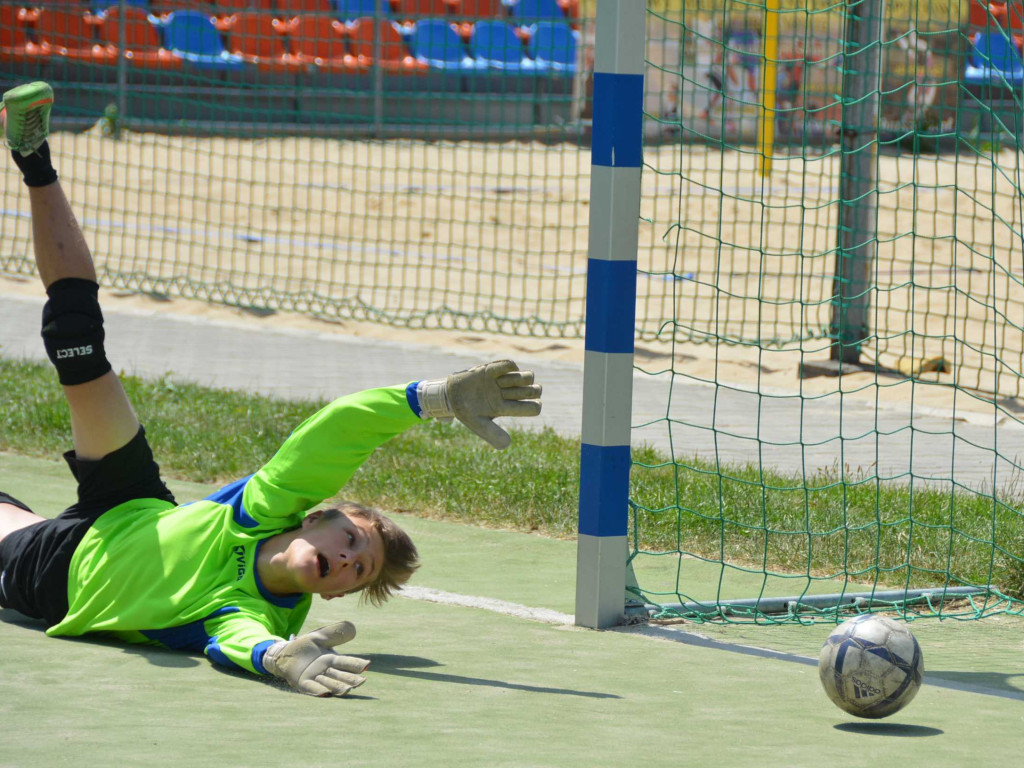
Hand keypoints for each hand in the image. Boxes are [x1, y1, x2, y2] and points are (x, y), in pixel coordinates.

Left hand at [263, 621, 367, 696]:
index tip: (367, 665)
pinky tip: (325, 694)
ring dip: (338, 687)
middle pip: (341, 676)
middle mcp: (326, 671)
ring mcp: (315, 678)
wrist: (285, 654)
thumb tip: (353, 627)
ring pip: (329, 684)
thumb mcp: (320, 637)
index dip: (356, 664)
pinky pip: (312, 688)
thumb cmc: (305, 646)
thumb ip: (335, 633)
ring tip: (348, 689)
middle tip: (362, 682)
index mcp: (333, 660)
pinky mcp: (303, 683)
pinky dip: (319, 691)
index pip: (347, 662)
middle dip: (351, 680)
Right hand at [418, 360, 541, 448]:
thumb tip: (507, 444)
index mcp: (509, 408)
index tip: (516, 406)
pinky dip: (508, 368)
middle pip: (535, 391)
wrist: (451, 396)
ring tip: (499, 384)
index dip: (534, 407)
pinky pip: (511, 364)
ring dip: (516, 379)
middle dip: (527, 392)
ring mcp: (504, 380)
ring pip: (529, 377)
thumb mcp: (478, 425)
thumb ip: (492, 434)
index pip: (534, 408)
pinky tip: (495, 375)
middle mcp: (510, 394)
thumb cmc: (466, 412)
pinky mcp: (496, 369)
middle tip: (507, 394)